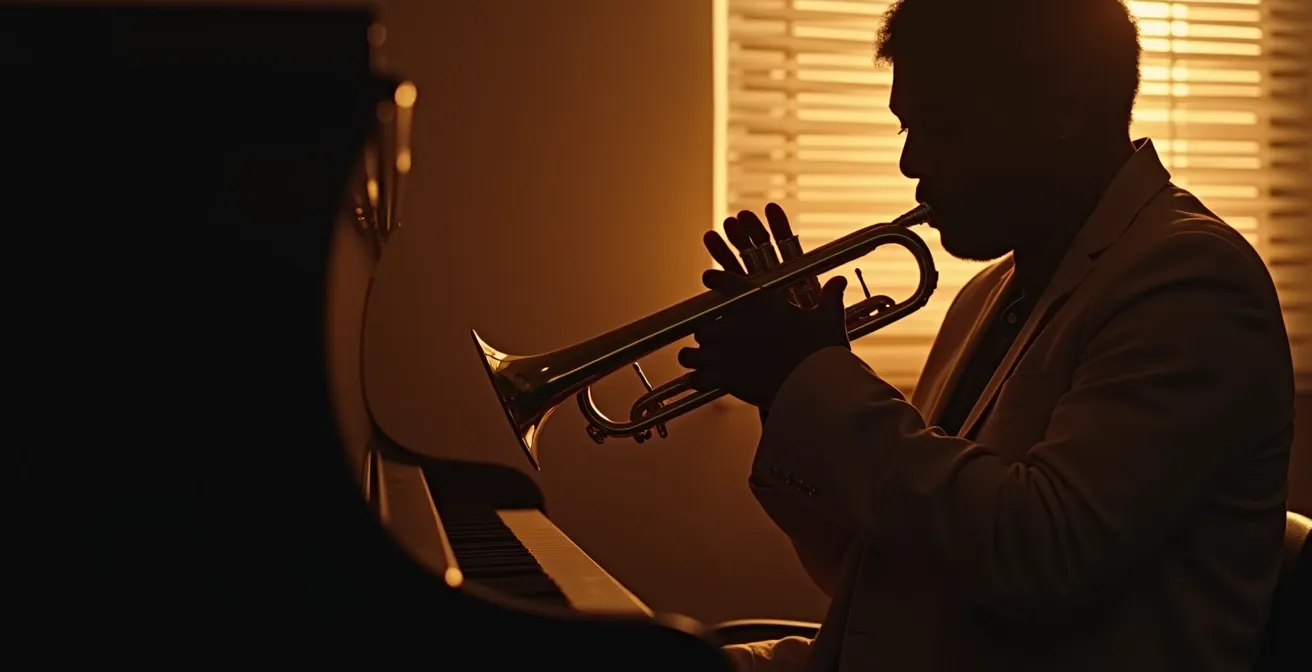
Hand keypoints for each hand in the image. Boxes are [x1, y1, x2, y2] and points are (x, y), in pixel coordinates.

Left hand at [678, 205, 850, 409]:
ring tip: (701, 360)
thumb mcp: (828, 319)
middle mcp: (735, 325)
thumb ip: (829, 299)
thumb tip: (839, 282)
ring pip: (690, 352)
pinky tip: (706, 381)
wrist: (816, 384)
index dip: (714, 279)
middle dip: (707, 332)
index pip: (724, 281)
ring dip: (694, 356)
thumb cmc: (822, 351)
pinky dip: (698, 380)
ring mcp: (726, 353)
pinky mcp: (724, 379)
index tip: (710, 279)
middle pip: (702, 324)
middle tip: (717, 339)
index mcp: (757, 304)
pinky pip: (696, 378)